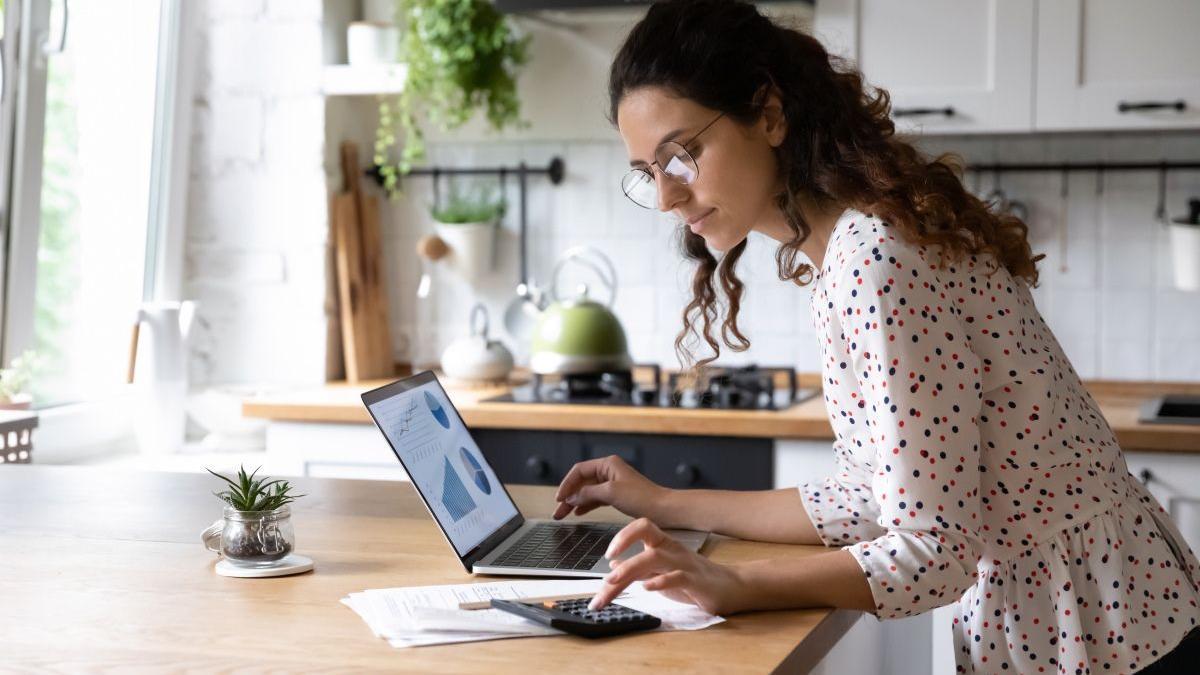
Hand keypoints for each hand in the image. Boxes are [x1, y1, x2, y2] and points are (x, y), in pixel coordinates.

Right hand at [552, 455, 668, 521]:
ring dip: (575, 502)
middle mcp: (609, 471)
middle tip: (557, 511)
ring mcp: (613, 483)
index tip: (559, 498)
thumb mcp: (611, 493)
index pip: (579, 470)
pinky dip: (586, 505)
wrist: (663, 509)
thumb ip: (588, 493)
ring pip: (587, 492)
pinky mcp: (617, 495)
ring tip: (563, 515)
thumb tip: (572, 497)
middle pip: (581, 482)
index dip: (567, 484)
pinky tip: (578, 513)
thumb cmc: (642, 498)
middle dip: (568, 496)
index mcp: (608, 464)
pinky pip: (596, 498)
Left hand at [588, 518, 747, 615]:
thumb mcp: (661, 572)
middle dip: (620, 550)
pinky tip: (647, 587)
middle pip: (645, 537)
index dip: (623, 535)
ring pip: (655, 557)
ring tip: (613, 580)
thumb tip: (612, 564)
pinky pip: (677, 577)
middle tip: (603, 575)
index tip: (607, 553)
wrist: (732, 586)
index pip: (642, 526)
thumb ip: (638, 568)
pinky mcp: (696, 582)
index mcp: (663, 544)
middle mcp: (672, 550)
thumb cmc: (695, 579)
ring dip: (631, 567)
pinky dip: (661, 581)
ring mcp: (684, 564)